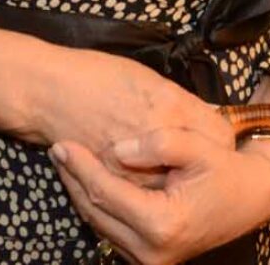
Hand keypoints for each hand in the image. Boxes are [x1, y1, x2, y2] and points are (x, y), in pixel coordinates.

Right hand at [11, 44, 234, 166]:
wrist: (49, 93)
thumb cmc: (98, 76)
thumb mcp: (152, 79)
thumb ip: (184, 104)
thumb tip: (208, 118)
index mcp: (171, 106)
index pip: (220, 135)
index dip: (220, 138)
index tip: (213, 137)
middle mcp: (157, 139)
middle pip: (201, 163)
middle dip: (201, 161)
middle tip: (193, 155)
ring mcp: (133, 165)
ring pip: (174, 185)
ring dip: (175, 178)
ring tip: (168, 166)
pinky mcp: (113, 182)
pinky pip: (144, 193)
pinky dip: (148, 187)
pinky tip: (144, 175)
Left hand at [53, 125, 269, 264]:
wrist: (249, 199)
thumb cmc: (226, 170)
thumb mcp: (201, 145)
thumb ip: (159, 143)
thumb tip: (116, 150)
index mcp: (162, 224)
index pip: (105, 192)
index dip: (81, 166)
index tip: (62, 143)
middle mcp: (151, 251)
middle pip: (95, 210)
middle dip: (74, 178)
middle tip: (57, 148)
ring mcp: (148, 260)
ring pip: (98, 223)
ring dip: (80, 191)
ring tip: (67, 161)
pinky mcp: (147, 258)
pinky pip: (110, 229)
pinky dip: (96, 204)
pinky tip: (88, 179)